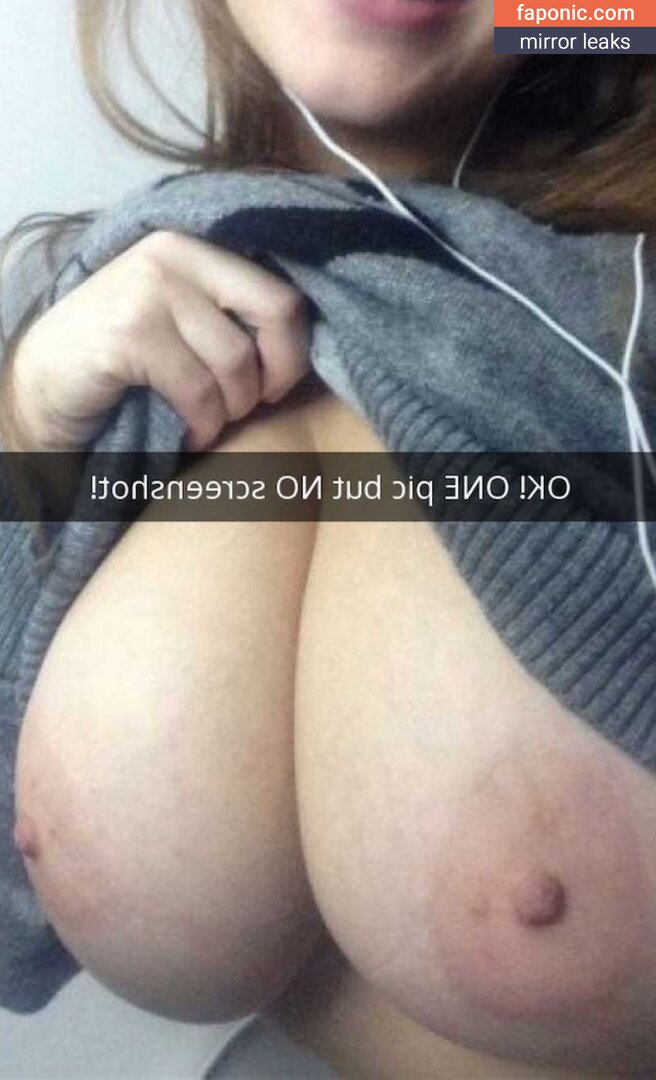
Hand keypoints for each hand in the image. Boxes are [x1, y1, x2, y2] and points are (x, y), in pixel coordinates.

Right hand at [4, 230, 310, 451]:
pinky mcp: (129, 332)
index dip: (292, 350)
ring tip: (207, 422)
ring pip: (237, 361)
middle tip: (251, 407)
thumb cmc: (123, 358)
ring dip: (230, 410)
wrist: (45, 381)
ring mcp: (150, 289)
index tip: (274, 386)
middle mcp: (175, 255)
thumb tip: (302, 345)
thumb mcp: (181, 319)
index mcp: (196, 248)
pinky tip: (187, 433)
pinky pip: (199, 391)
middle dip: (277, 375)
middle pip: (276, 312)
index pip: (281, 294)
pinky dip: (202, 425)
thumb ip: (229, 313)